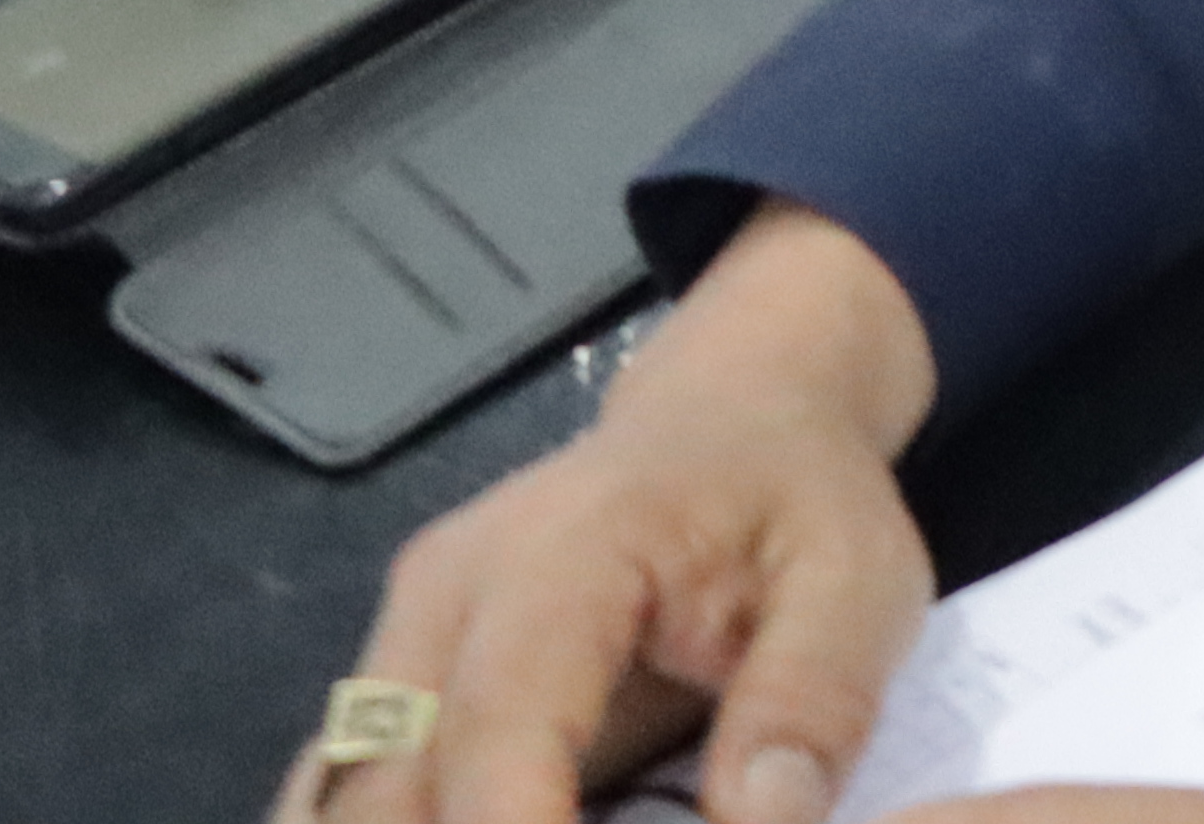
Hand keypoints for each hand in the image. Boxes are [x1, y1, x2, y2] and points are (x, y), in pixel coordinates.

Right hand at [308, 205, 936, 823]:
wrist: (730, 421)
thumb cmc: (797, 498)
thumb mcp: (857, 580)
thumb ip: (809, 698)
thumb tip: (757, 823)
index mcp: (564, 551)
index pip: (500, 718)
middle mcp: (448, 591)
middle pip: (386, 780)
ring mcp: (402, 633)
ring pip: (346, 796)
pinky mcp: (393, 680)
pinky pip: (354, 791)